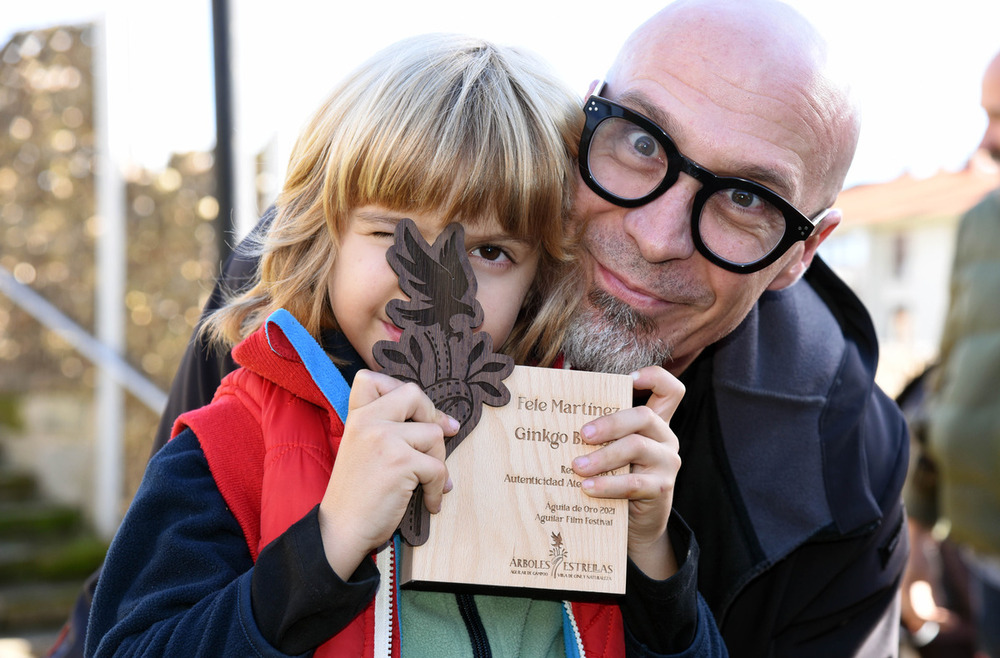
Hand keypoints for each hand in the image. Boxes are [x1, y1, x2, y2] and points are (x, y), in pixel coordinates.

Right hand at [317, 370, 458, 579]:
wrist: (341, 530)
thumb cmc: (356, 495)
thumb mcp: (360, 449)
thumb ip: (382, 428)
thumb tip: (438, 420)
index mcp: (356, 417)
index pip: (372, 378)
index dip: (398, 390)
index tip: (414, 412)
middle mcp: (368, 421)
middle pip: (413, 393)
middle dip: (433, 415)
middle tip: (442, 434)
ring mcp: (385, 439)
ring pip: (434, 434)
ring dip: (438, 460)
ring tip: (430, 480)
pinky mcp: (402, 462)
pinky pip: (438, 468)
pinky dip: (439, 488)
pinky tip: (430, 501)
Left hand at [571, 366, 683, 579]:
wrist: (636, 524)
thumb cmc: (616, 478)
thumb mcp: (612, 451)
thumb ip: (599, 433)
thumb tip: (555, 417)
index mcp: (654, 423)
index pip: (669, 390)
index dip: (654, 377)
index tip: (628, 378)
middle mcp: (665, 438)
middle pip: (645, 415)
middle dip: (610, 422)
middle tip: (582, 434)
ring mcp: (666, 463)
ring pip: (637, 447)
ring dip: (603, 456)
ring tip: (577, 466)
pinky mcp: (661, 488)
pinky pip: (634, 482)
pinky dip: (607, 484)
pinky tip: (587, 488)